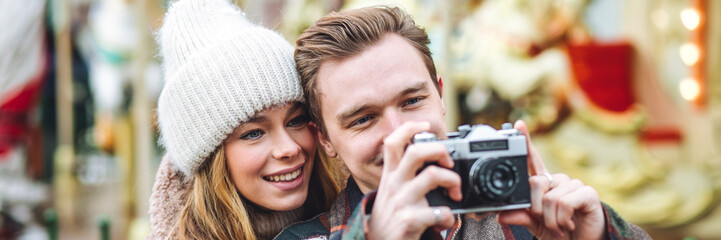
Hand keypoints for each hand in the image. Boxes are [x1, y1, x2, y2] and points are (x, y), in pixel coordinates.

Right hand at [368, 122, 462, 239]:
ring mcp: (401, 202)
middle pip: (415, 152)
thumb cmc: (390, 219)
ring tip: (455, 193)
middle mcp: (394, 185)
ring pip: (432, 175)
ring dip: (453, 181)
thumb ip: (406, 177)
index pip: (393, 142)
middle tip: (449, 163)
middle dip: (439, 150)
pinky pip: (439, 212)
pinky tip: (445, 221)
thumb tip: (434, 164)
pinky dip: (449, 216)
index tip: (425, 125)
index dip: (409, 128)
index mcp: (390, 176)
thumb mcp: (391, 193)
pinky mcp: (409, 220)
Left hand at [497, 120, 605, 239]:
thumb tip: (501, 214)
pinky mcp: (587, 193)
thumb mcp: (535, 224)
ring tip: (560, 226)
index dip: (526, 141)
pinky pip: (563, 203)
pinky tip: (569, 224)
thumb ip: (520, 217)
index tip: (518, 125)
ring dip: (551, 220)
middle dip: (536, 209)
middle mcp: (558, 180)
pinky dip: (562, 219)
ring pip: (549, 198)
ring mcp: (573, 185)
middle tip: (546, 222)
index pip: (533, 160)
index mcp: (544, 184)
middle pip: (535, 183)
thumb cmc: (560, 231)